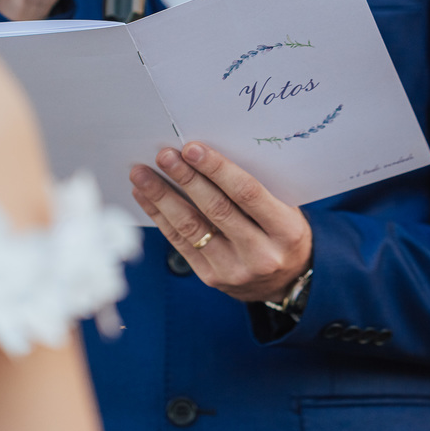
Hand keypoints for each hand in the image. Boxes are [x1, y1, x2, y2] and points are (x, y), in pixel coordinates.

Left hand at [130, 142, 312, 302]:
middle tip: (164, 155)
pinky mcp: (212, 278)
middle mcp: (261, 254)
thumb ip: (255, 188)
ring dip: (162, 197)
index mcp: (286, 231)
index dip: (217, 169)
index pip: (247, 193)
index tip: (192, 149)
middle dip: (186, 178)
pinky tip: (144, 196)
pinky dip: (160, 217)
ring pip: (191, 228)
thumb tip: (206, 156)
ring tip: (141, 173)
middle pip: (215, 209)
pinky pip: (179, 243)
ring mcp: (234, 270)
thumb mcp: (285, 210)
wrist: (287, 281)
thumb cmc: (282, 233)